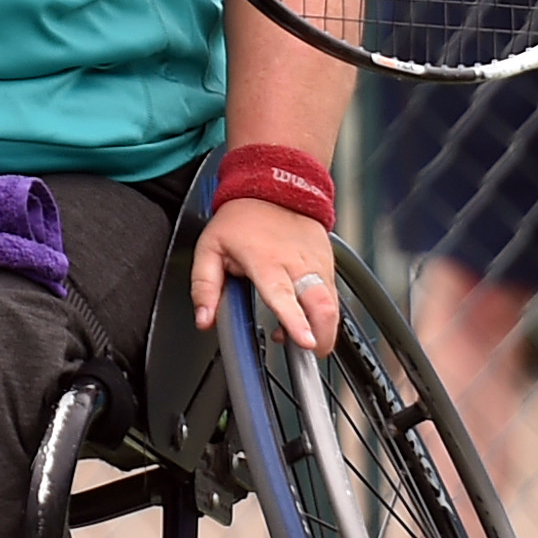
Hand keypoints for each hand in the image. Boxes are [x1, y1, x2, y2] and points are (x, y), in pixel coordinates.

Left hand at [190, 197, 339, 352]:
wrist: (275, 186)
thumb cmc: (242, 218)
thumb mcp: (210, 248)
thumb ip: (204, 286)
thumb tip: (204, 318)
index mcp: (266, 262)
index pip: (284, 297)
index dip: (296, 323)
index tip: (306, 342)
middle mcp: (297, 263)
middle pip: (322, 305)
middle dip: (323, 335)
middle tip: (312, 351)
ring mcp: (317, 263)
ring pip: (333, 302)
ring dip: (325, 326)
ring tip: (306, 338)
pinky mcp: (328, 263)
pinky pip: (333, 293)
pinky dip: (325, 311)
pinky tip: (306, 316)